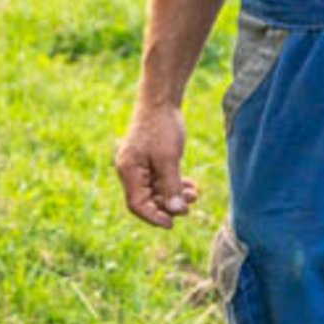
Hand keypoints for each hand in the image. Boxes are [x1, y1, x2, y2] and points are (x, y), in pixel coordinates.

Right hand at [114, 103, 198, 229]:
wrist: (161, 99)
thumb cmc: (161, 126)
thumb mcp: (168, 158)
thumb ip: (171, 186)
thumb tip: (176, 211)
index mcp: (128, 171)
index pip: (137, 205)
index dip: (154, 217)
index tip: (171, 224)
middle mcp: (130, 171)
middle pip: (147, 200)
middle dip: (168, 206)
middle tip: (190, 207)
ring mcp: (139, 166)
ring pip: (156, 191)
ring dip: (174, 195)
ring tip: (194, 195)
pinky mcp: (149, 160)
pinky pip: (160, 180)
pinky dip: (174, 185)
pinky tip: (190, 186)